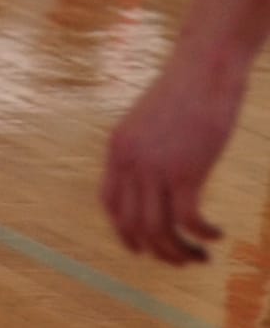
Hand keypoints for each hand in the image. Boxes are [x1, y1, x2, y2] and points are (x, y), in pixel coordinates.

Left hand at [101, 46, 246, 263]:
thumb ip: (149, 151)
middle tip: (184, 260)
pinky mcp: (186, 170)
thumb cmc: (186, 92)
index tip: (145, 249)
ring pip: (159, 230)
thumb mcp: (154, 124)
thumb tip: (160, 181)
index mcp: (118, 148)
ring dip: (180, 253)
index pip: (110, 204)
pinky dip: (202, 235)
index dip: (124, 233)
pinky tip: (217, 235)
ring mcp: (155, 166)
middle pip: (133, 225)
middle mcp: (130, 160)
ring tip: (201, 257)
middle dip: (158, 251)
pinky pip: (188, 220)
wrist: (203, 67)